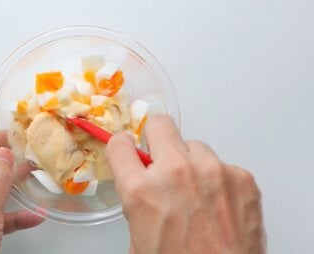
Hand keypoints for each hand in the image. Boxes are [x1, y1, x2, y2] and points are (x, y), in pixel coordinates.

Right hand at [106, 115, 264, 253]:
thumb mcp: (139, 237)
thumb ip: (137, 199)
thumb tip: (141, 179)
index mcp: (141, 191)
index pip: (119, 144)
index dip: (123, 148)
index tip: (127, 150)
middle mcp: (176, 173)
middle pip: (160, 125)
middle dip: (157, 140)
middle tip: (162, 161)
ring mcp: (213, 171)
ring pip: (194, 145)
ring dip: (190, 163)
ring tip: (196, 193)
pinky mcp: (242, 178)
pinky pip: (222, 164)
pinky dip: (218, 179)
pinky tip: (218, 204)